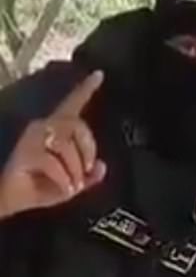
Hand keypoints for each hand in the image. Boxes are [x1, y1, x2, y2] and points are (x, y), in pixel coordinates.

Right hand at [0, 71, 105, 218]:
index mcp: (55, 130)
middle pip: (76, 125)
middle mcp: (43, 127)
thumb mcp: (71, 184)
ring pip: (65, 144)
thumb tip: (103, 167)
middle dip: (88, 151)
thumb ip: (88, 177)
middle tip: (88, 172)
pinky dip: (63, 179)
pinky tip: (64, 188)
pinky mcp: (25, 151)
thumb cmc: (38, 189)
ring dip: (75, 169)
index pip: (72, 105)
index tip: (99, 74)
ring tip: (73, 185)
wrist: (12, 201)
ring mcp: (32, 138)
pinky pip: (52, 162)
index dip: (85, 89)